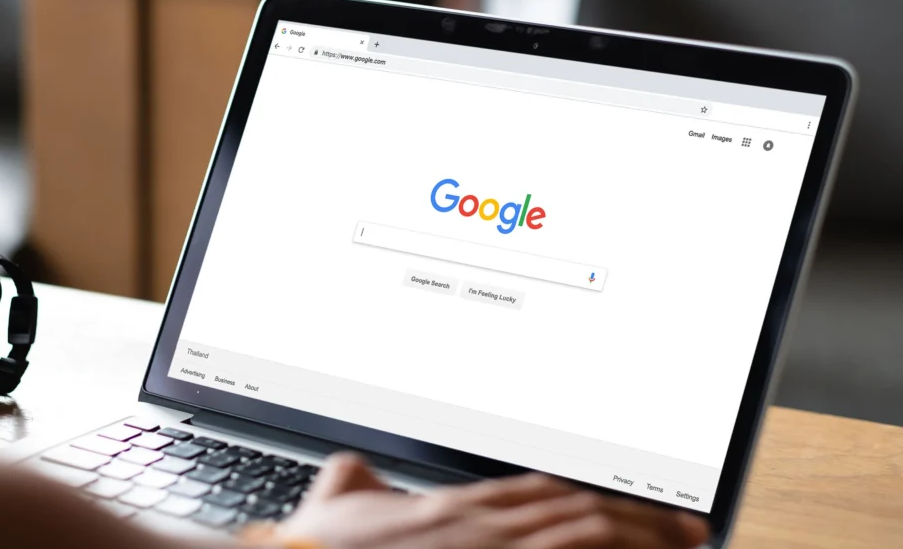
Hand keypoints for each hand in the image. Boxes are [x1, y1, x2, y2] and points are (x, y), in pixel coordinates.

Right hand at [276, 454, 708, 548]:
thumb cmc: (321, 544)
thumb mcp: (339, 497)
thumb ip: (355, 478)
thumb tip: (356, 471)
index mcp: (460, 505)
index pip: (547, 491)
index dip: (599, 497)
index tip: (635, 505)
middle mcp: (486, 526)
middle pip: (582, 513)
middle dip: (643, 522)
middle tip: (690, 529)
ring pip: (583, 538)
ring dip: (641, 542)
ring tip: (685, 547)